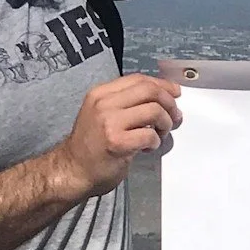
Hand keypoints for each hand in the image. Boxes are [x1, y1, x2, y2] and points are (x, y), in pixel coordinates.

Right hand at [55, 76, 182, 198]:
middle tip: (174, 117)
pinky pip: (150, 135)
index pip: (139, 79)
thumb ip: (127, 102)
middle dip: (170, 103)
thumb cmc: (92, 144)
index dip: (162, 84)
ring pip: (154, 111)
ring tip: (159, 135)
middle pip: (150, 91)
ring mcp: (109, 122)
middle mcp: (103, 103)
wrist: (73, 170)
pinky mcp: (117, 142)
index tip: (176, 92)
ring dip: (165, 124)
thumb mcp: (103, 114)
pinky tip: (147, 148)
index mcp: (101, 93)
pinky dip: (155, 142)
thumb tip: (163, 95)